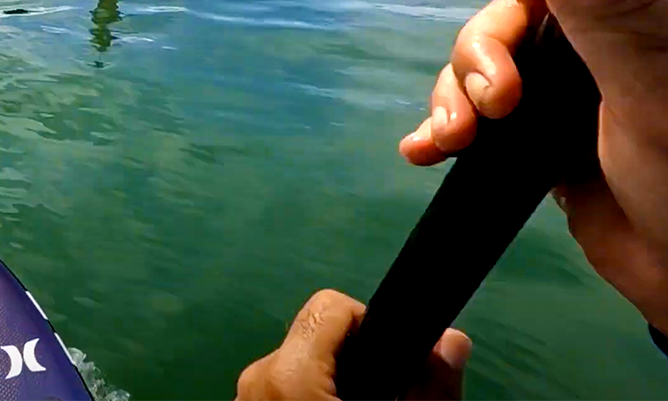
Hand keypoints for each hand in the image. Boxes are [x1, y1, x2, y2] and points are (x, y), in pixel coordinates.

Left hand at [236, 290, 470, 400]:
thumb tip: (452, 338)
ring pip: (300, 362)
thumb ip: (429, 387)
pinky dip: (309, 395)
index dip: (370, 325)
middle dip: (355, 359)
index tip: (391, 363)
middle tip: (383, 397)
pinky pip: (283, 385)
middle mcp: (257, 376)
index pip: (332, 305)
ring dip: (332, 380)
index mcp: (289, 374)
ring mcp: (245, 394)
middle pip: (318, 335)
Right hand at [399, 0, 667, 333]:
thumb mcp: (649, 92)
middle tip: (493, 105)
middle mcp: (597, 36)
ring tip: (448, 141)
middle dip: (482, 53)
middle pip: (510, 12)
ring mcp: (564, 87)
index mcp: (633, 8)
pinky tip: (421, 149)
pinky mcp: (537, 135)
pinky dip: (439, 128)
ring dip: (453, 95)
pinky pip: (475, 115)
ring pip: (484, 62)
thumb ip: (615, 6)